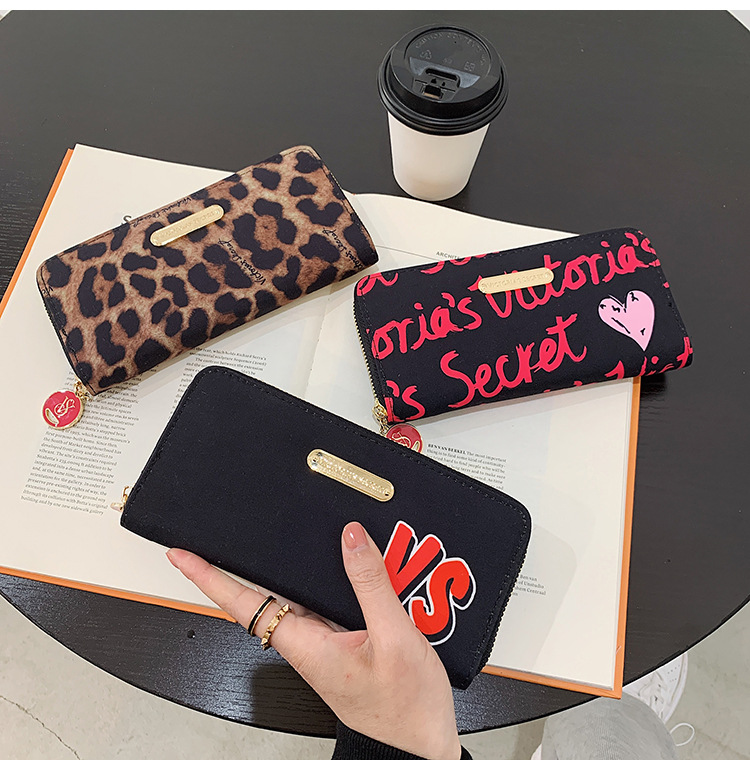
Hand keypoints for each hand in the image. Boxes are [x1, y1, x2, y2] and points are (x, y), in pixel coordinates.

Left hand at [166, 521, 461, 759]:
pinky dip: (328, 577)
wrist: (419, 746)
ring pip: (298, 596)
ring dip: (292, 565)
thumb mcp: (394, 638)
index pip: (242, 604)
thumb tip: (350, 537)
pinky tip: (343, 561)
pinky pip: (325, 602)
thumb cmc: (404, 708)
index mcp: (305, 645)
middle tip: (235, 524)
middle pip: (265, 595)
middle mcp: (307, 643)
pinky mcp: (342, 643)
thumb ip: (370, 585)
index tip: (182, 554)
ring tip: (294, 529)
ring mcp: (324, 644)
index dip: (209, 577)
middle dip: (244, 561)